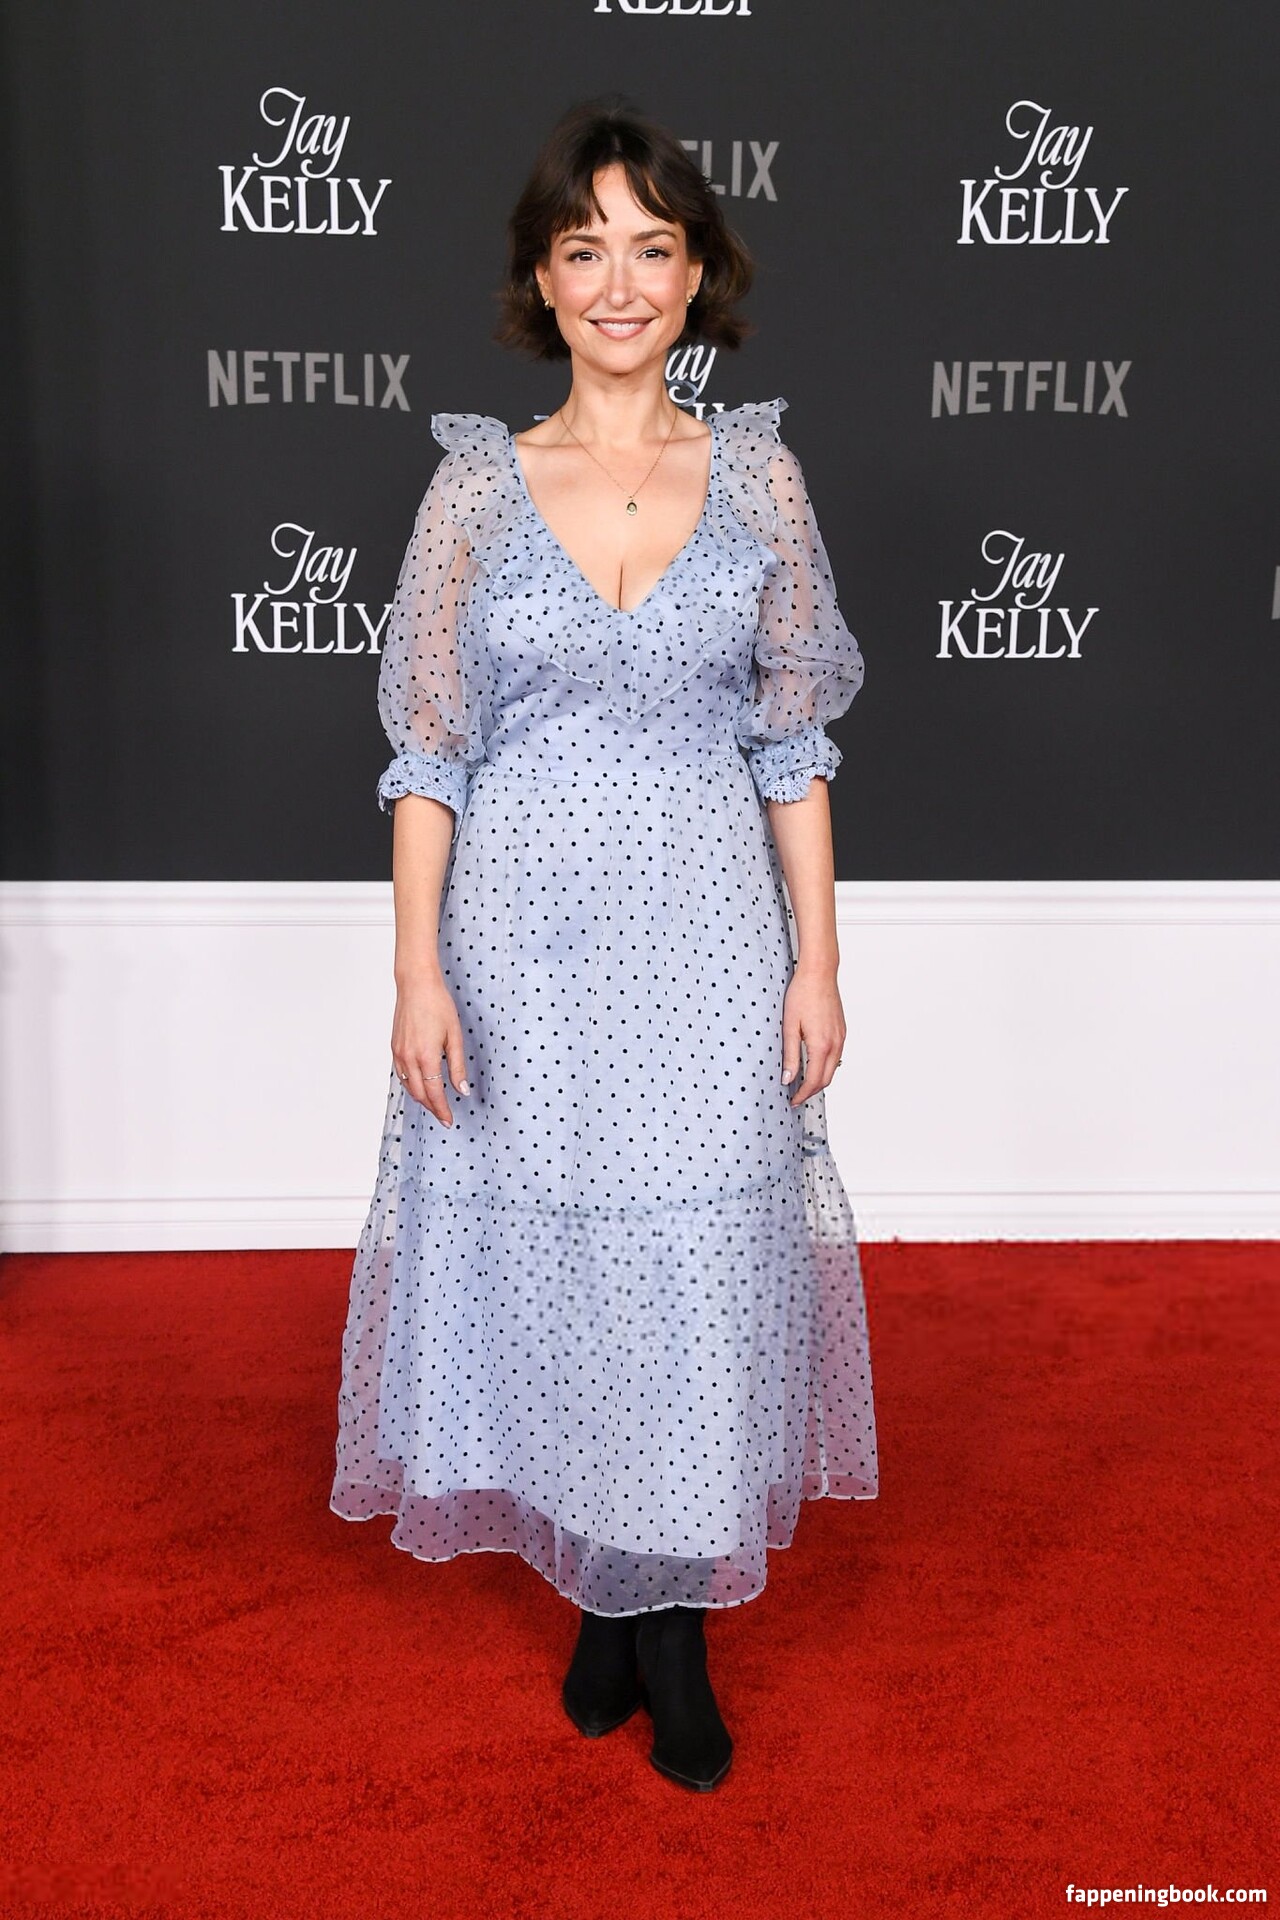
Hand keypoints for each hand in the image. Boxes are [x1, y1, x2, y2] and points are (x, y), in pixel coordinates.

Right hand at [391, 975, 469, 1127]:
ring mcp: (399, 1053)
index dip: (442, 1110)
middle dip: (433, 1108)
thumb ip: (458, 1066)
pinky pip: (401, 1075)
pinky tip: (419, 1086)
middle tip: (444, 1117)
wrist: (416, 985)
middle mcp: (409, 1058)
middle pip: (420, 1094)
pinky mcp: (394, 1048)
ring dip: (421, 1098)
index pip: (435, 1093)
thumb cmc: (438, 1005)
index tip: (449, 1121)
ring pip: (408, 1087)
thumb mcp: (455, 1036)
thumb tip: (462, 1090)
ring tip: (434, 1104)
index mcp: (427, 1057)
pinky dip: (410, 1085)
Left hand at [780, 965, 845, 1107]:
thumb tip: (787, 1079)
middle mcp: (835, 1044)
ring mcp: (841, 1037)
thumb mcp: (789, 1026)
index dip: (803, 1094)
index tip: (792, 1101)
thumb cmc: (802, 995)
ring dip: (819, 1080)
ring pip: (833, 1068)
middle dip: (811, 1091)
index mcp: (821, 1045)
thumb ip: (790, 1056)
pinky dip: (826, 1066)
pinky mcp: (842, 1031)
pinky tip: (813, 1064)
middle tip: (795, 1096)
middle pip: (826, 1079)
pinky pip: (836, 1056)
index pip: (814, 1081)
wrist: (819, 973)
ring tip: (802, 1083)